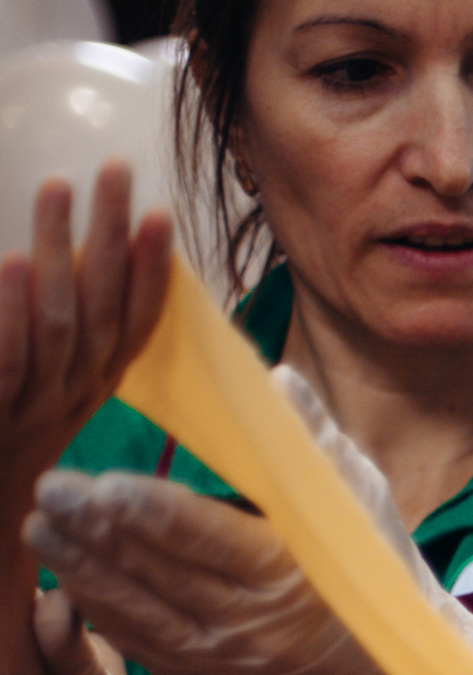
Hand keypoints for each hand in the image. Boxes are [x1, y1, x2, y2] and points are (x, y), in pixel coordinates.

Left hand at [0, 165, 172, 478]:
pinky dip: (12, 311)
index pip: (133, 326)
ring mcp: (30, 408)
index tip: (160, 217)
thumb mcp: (36, 401)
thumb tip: (54, 271)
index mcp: (88, 391)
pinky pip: (8, 362)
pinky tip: (15, 262)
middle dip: (111, 236)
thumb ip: (51, 347)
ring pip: (59, 323)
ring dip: (62, 250)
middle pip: (101, 310)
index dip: (149, 271)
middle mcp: (70, 398)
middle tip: (115, 170)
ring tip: (61, 189)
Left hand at [23, 365, 472, 674]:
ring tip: (40, 526)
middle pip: (160, 573)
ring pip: (136, 611)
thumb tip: (277, 380)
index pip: (210, 540)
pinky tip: (67, 570)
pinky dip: (95, 605)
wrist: (371, 655)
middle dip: (97, 531)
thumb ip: (311, 440)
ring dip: (80, 568)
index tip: (103, 485)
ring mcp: (223, 656)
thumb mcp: (356, 496)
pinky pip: (135, 641)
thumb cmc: (365, 557)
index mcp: (292, 574)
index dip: (153, 513)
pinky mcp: (200, 674)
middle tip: (51, 489)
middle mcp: (255, 625)